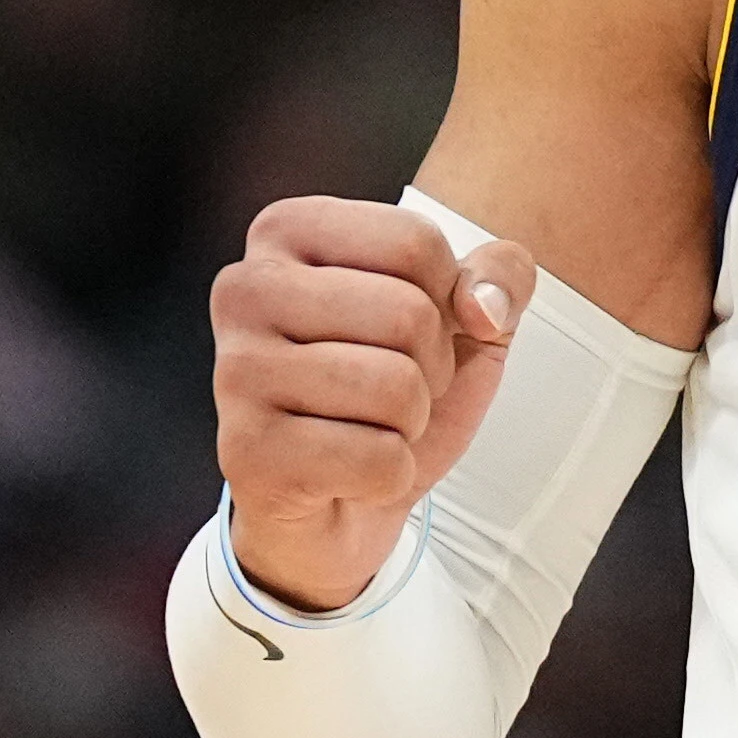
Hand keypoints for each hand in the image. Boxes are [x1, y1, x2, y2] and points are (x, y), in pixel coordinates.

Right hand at [208, 198, 538, 610]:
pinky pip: (378, 458)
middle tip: (391, 392)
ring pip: (396, 387)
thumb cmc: (390, 395)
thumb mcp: (465, 316)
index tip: (408, 332)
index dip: (446, 300)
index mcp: (288, 231)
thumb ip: (500, 273)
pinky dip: (390, 475)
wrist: (341, 506)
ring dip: (411, 423)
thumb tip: (484, 305)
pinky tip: (348, 472)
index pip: (415, 242)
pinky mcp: (246, 451)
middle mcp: (245, 289)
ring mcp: (236, 370)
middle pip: (407, 314)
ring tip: (369, 427)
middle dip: (430, 369)